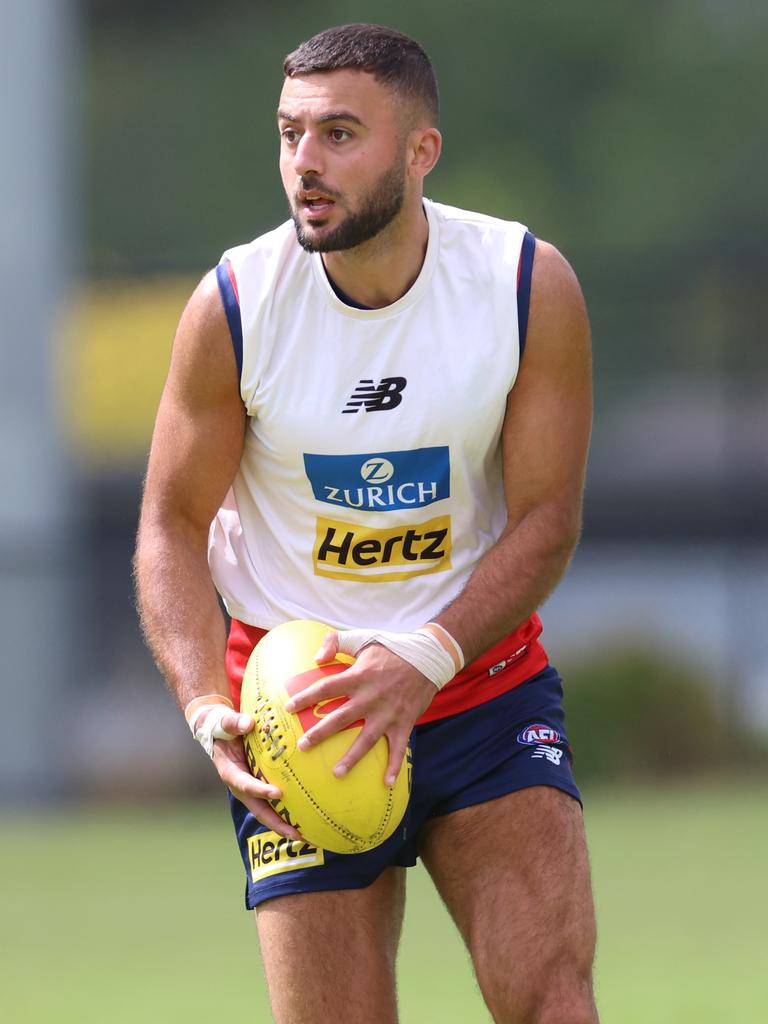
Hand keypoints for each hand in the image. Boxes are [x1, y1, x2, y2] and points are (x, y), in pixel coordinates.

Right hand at [209, 711, 301, 840]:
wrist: (217, 733)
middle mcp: (240, 786)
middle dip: (276, 823)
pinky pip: (273, 802)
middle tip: (296, 834)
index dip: (260, 790)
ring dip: (283, 824)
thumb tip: (248, 724)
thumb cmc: (223, 727)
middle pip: (258, 809)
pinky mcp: (258, 787)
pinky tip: (305, 816)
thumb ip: (234, 722)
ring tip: (304, 834)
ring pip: (266, 811)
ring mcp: (250, 789)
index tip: (278, 793)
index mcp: (230, 772)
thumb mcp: (224, 722)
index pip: (245, 784)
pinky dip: (286, 811)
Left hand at [284, 634, 436, 784]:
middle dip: (320, 733)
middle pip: (340, 718)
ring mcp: (388, 713)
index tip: (288, 707)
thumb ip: (336, 642)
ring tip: (335, 773)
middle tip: (302, 746)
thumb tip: (316, 657)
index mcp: (358, 676)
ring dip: (351, 758)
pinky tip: (386, 783)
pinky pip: (398, 748)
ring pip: (366, 739)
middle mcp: (371, 697)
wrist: (428, 658)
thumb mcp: (363, 638)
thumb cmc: (391, 648)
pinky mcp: (404, 722)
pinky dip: (394, 766)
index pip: (326, 688)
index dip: (306, 697)